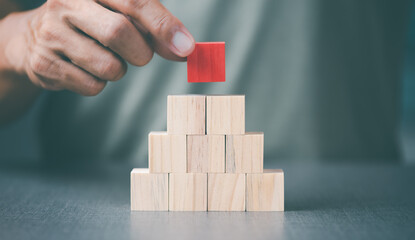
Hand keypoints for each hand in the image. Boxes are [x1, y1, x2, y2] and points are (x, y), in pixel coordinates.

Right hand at [4, 0, 194, 95]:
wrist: (35, 38)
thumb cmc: (91, 23)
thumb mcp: (121, 15)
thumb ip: (153, 29)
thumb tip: (184, 49)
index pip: (134, 1)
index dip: (164, 26)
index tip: (186, 47)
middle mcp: (66, 3)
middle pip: (120, 33)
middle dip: (141, 52)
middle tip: (139, 54)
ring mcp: (51, 34)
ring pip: (109, 67)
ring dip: (119, 70)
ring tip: (104, 57)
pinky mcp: (45, 64)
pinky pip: (93, 86)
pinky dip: (100, 83)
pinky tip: (85, 68)